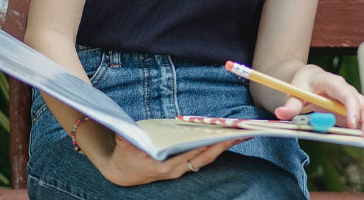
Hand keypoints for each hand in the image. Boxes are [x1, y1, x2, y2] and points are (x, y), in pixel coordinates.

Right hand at [97, 135, 246, 185]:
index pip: (191, 155)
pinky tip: (226, 138)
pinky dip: (214, 147)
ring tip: (240, 134)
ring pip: (207, 158)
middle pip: (205, 157)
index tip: (220, 138)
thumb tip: (125, 133)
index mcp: (165, 167)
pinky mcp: (183, 166)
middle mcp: (177, 170)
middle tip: (241, 134)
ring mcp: (181, 169)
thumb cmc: (124, 159)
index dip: (207, 147)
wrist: (122, 174)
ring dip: (223, 146)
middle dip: (223, 146)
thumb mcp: (124, 147)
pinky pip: (202, 157)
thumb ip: (126, 140)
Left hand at [272, 65, 363, 139]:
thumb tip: (280, 113)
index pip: (346, 93)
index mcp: (332, 82)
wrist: (310, 78)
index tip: (352, 123)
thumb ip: (290, 104)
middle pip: (360, 103)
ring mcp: (350, 99)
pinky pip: (360, 118)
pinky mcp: (350, 109)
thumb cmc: (303, 84)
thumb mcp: (295, 93)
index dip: (351, 108)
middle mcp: (345, 89)